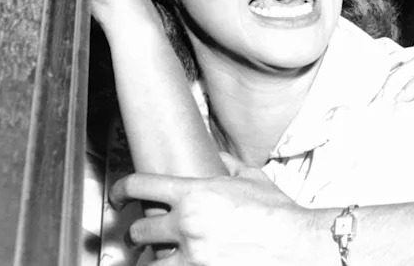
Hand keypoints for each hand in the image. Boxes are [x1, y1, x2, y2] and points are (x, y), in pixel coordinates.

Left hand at [111, 156, 312, 265]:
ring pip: (147, 262)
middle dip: (139, 232)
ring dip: (150, 260)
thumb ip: (228, 166)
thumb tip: (218, 158)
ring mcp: (190, 255)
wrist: (295, 243)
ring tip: (158, 258)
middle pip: (139, 228)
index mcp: (196, 193)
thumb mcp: (253, 179)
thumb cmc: (277, 214)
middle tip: (145, 234)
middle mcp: (187, 224)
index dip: (122, 189)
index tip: (118, 196)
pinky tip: (177, 264)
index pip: (142, 185)